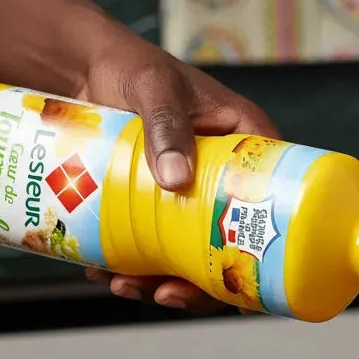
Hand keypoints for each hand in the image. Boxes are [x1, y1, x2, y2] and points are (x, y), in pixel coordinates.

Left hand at [78, 26, 279, 309]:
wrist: (84, 69)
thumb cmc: (133, 65)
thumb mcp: (155, 87)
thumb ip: (167, 125)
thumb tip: (176, 178)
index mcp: (247, 147)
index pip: (274, 206)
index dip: (266, 257)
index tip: (240, 292)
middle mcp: (224, 181)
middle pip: (230, 250)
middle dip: (199, 286)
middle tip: (166, 293)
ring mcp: (190, 201)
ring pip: (189, 260)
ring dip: (160, 284)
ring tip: (123, 284)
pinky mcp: (156, 211)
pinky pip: (154, 251)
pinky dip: (131, 270)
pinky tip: (105, 272)